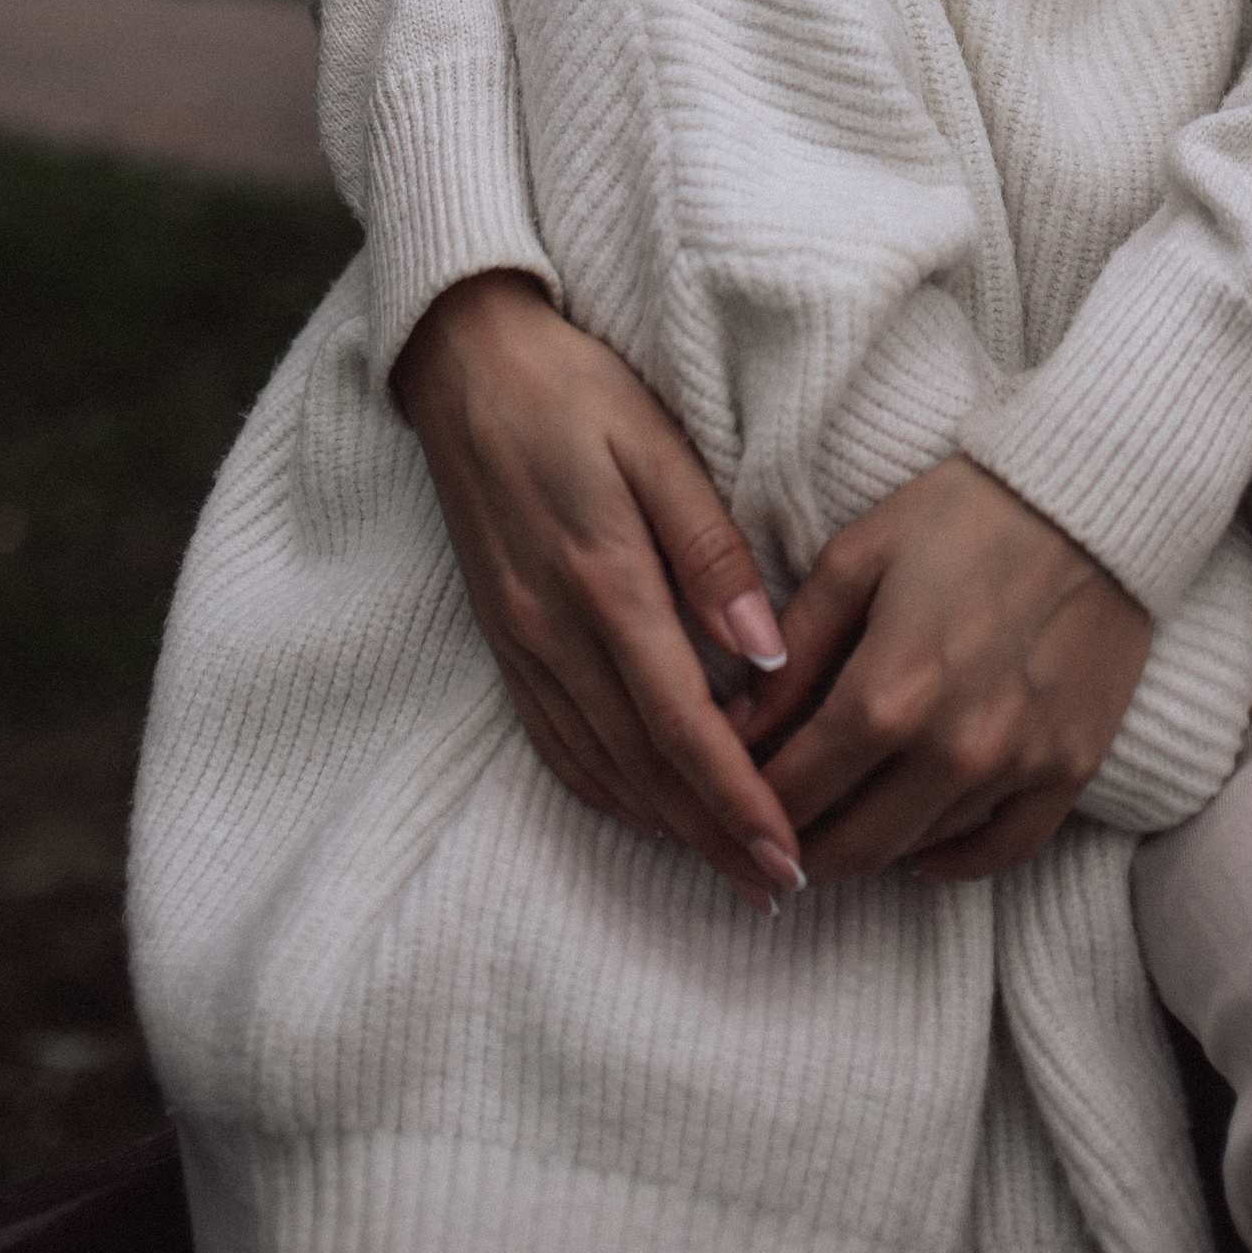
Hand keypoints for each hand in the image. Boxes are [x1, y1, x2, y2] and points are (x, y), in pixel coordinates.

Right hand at [394, 271, 801, 911]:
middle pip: (643, 766)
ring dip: (665, 826)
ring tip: (729, 866)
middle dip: (711, 836)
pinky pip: (556, 741)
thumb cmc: (575, 390)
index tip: (787, 853)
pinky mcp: (505, 639)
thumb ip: (710, 549)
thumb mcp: (655, 444)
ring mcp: (521, 642)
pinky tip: (644, 810)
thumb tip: (766, 651)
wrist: (464, 365)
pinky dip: (606, 790)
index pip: (680, 723)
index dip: (735, 799)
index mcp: (603, 582)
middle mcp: (555, 631)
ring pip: (599, 766)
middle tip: (778, 887)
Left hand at [728, 459, 1151, 888]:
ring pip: (918, 852)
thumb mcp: (854, 558)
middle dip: (794, 851)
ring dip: (867, 851)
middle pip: (848, 847)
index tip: (727, 803)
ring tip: (834, 828)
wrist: (1087, 495)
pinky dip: (952, 861)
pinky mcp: (1071, 768)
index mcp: (887, 693)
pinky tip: (918, 849)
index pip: (790, 791)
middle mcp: (952, 750)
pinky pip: (1002, 851)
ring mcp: (1019, 767)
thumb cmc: (962, 513)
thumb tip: (736, 729)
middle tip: (769, 839)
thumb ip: (790, 652)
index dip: (745, 805)